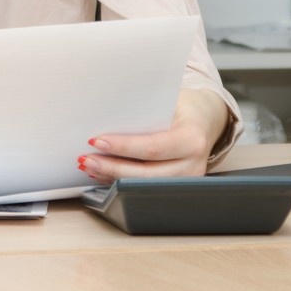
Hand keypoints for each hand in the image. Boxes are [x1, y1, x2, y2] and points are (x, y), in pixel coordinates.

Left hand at [78, 89, 231, 181]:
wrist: (204, 120)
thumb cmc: (182, 107)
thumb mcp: (169, 101)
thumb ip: (145, 111)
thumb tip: (107, 116)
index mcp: (193, 139)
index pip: (153, 147)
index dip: (123, 147)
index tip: (97, 141)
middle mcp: (193, 165)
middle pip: (146, 173)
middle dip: (112, 167)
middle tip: (85, 158)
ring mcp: (186, 181)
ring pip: (143, 185)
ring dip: (111, 176)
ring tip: (89, 165)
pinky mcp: (176, 189)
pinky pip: (144, 187)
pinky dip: (120, 180)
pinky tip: (102, 173)